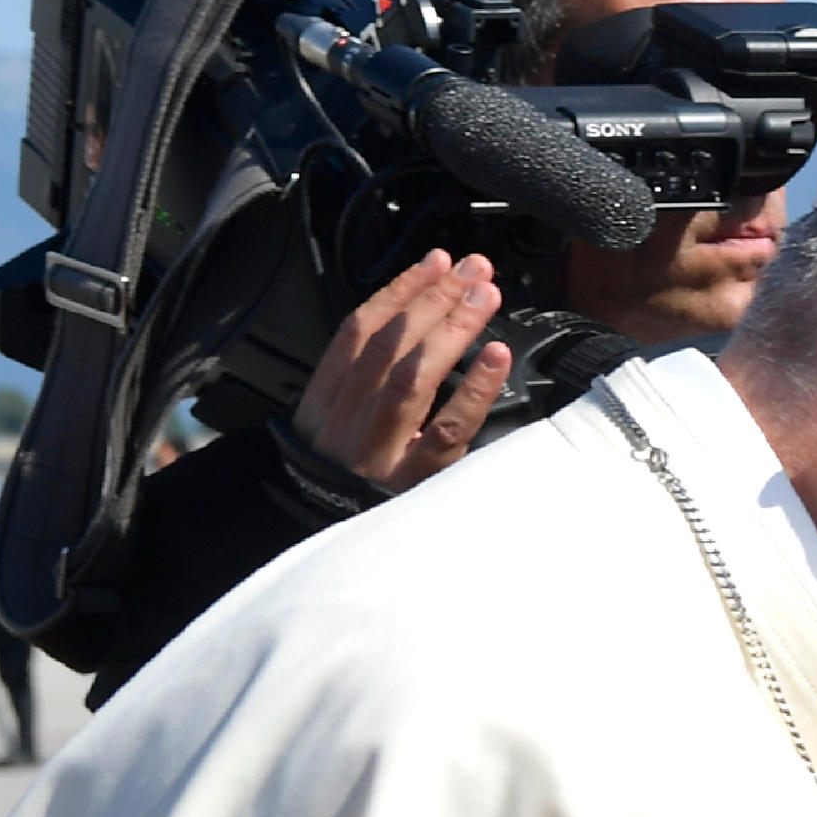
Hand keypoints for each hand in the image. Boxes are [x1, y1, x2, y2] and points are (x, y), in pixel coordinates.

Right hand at [292, 251, 513, 490]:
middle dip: (432, 300)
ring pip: (414, 378)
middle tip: (472, 269)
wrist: (320, 552)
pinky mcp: (413, 485)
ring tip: (486, 295)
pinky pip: (448, 430)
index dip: (398, 292)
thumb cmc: (337, 489)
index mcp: (321, 404)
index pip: (357, 332)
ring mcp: (379, 454)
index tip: (434, 263)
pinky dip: (474, 388)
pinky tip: (496, 355)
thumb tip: (410, 328)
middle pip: (387, 346)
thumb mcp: (333, 434)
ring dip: (452, 329)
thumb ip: (361, 387)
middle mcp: (345, 424)